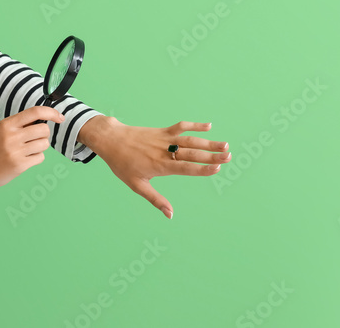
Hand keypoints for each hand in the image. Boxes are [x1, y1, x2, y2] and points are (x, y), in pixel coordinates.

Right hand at [0, 106, 64, 192]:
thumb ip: (15, 125)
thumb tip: (36, 120)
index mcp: (7, 125)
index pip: (35, 112)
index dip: (51, 112)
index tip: (59, 117)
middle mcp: (12, 136)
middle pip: (44, 129)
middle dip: (43, 134)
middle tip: (34, 139)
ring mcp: (16, 151)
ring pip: (44, 144)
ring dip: (40, 147)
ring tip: (27, 151)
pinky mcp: (19, 165)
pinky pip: (40, 158)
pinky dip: (36, 159)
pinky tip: (24, 160)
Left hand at [87, 118, 230, 218]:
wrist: (111, 140)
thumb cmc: (122, 164)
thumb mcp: (136, 185)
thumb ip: (155, 199)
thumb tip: (170, 215)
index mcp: (160, 166)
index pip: (186, 168)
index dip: (203, 169)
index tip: (218, 169)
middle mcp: (165, 151)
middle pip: (192, 153)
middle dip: (212, 155)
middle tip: (229, 156)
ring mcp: (164, 139)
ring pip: (190, 139)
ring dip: (208, 142)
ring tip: (225, 145)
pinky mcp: (162, 131)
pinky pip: (180, 126)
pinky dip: (194, 125)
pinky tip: (209, 126)